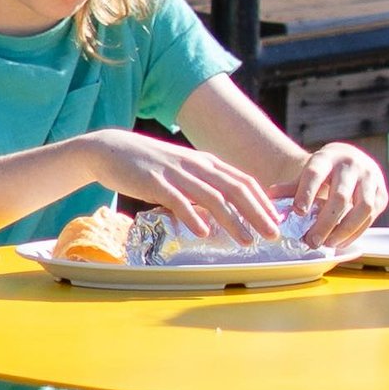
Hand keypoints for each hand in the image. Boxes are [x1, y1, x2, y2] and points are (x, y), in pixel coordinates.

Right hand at [90, 129, 293, 247]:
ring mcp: (176, 173)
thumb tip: (225, 212)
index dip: (263, 201)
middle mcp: (196, 166)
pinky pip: (178, 201)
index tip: (277, 220)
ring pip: (212, 197)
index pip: (243, 181)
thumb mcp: (183, 171)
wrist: (111, 149)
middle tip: (273, 233)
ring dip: (233, 220)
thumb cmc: (150, 165)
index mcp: (206, 163)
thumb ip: (203, 186)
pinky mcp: (155, 183)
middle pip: (235, 189)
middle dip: (257, 213)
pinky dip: (193, 217)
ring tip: (246, 240)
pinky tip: (204, 232)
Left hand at [290, 138, 388, 251]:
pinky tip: (340, 242)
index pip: (315, 174)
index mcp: (328, 157)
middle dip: (325, 223)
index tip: (297, 213)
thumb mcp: (307, 174)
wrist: (350, 160)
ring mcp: (371, 178)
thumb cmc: (324, 171)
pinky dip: (356, 233)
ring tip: (328, 244)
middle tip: (311, 241)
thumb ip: (291, 187)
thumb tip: (270, 198)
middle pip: (340, 197)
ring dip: (344, 231)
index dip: (306, 193)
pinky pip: (371, 217)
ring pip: (363, 208)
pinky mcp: (382, 193)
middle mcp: (352, 165)